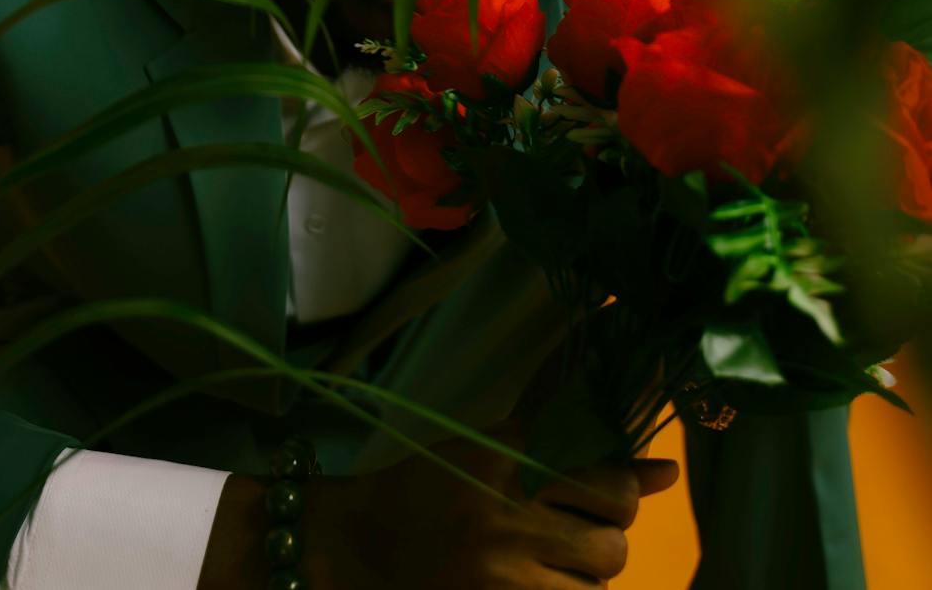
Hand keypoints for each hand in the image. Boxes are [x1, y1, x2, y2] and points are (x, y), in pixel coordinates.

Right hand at [303, 418, 678, 588]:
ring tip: (543, 559)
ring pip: (593, 589)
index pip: (607, 482)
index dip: (622, 488)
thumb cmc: (423, 487)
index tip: (614, 488)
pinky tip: (536, 580)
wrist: (354, 550)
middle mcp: (508, 531)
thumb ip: (564, 445)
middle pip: (611, 545)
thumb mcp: (485, 448)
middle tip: (569, 528)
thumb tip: (666, 470)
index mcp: (506, 472)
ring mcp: (503, 584)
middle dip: (603, 536)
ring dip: (582, 576)